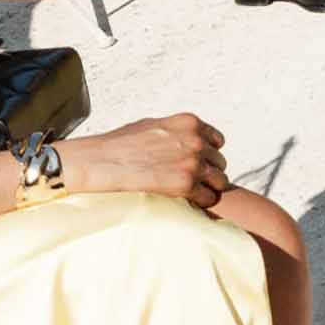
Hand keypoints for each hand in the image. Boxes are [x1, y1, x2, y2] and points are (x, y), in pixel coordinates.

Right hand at [63, 113, 228, 209]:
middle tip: (194, 181)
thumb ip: (177, 131)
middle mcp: (195, 141)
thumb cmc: (123, 144)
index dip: (209, 153)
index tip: (199, 162)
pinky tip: (189, 201)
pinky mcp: (185, 185)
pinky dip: (201, 201)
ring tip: (193, 193)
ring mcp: (192, 163)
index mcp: (189, 123)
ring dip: (209, 187)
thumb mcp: (154, 125)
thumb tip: (189, 137)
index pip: (218, 140)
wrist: (104, 161)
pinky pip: (209, 198)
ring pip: (220, 181)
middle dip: (209, 171)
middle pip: (220, 162)